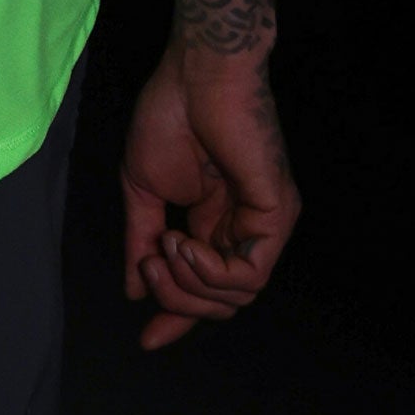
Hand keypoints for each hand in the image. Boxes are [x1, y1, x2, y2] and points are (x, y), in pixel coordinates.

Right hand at [121, 41, 298, 350]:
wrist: (193, 75)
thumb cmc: (169, 117)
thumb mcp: (143, 191)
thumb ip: (140, 242)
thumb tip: (136, 290)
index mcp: (215, 223)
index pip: (204, 287)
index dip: (177, 316)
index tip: (146, 340)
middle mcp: (246, 229)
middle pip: (220, 303)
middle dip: (175, 297)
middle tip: (148, 263)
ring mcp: (266, 224)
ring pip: (236, 299)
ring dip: (187, 284)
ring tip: (163, 246)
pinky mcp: (278, 214)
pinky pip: (249, 275)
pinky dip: (209, 272)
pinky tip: (182, 245)